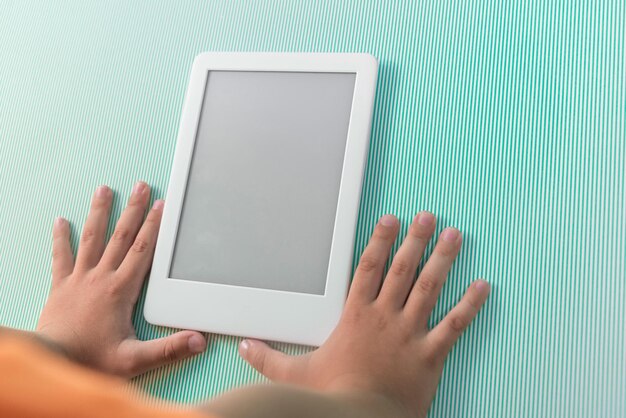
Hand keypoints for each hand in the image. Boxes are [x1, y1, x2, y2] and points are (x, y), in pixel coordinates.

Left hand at [37, 182, 206, 377]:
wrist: (51, 363)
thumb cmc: (91, 361)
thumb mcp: (134, 361)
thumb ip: (167, 350)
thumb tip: (198, 340)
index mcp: (120, 290)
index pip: (142, 251)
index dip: (154, 226)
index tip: (162, 205)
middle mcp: (100, 278)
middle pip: (120, 236)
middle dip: (133, 209)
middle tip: (141, 186)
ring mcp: (78, 279)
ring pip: (91, 238)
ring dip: (99, 212)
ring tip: (104, 189)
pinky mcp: (60, 286)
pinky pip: (61, 256)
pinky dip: (61, 238)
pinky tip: (61, 220)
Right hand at [238, 212, 489, 417]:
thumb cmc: (333, 396)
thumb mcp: (294, 375)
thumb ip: (268, 359)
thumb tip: (245, 348)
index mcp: (357, 316)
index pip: (369, 267)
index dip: (380, 240)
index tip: (390, 219)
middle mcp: (386, 317)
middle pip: (403, 269)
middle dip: (415, 240)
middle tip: (428, 217)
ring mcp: (410, 333)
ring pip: (430, 288)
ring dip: (443, 260)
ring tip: (455, 237)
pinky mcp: (430, 354)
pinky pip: (455, 325)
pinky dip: (470, 305)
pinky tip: (483, 287)